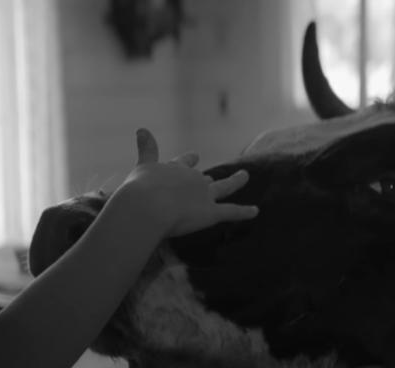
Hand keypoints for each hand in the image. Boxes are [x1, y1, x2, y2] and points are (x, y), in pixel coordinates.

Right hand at [112, 129, 258, 236]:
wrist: (147, 206)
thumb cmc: (138, 191)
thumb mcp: (141, 167)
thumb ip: (145, 149)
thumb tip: (141, 127)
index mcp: (174, 169)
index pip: (183, 163)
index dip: (189, 160)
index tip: (196, 156)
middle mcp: (192, 179)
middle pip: (203, 178)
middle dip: (206, 179)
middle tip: (211, 177)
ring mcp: (204, 195)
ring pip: (225, 187)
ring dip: (236, 181)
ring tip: (245, 175)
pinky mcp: (211, 212)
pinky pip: (232, 212)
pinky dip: (245, 212)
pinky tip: (256, 211)